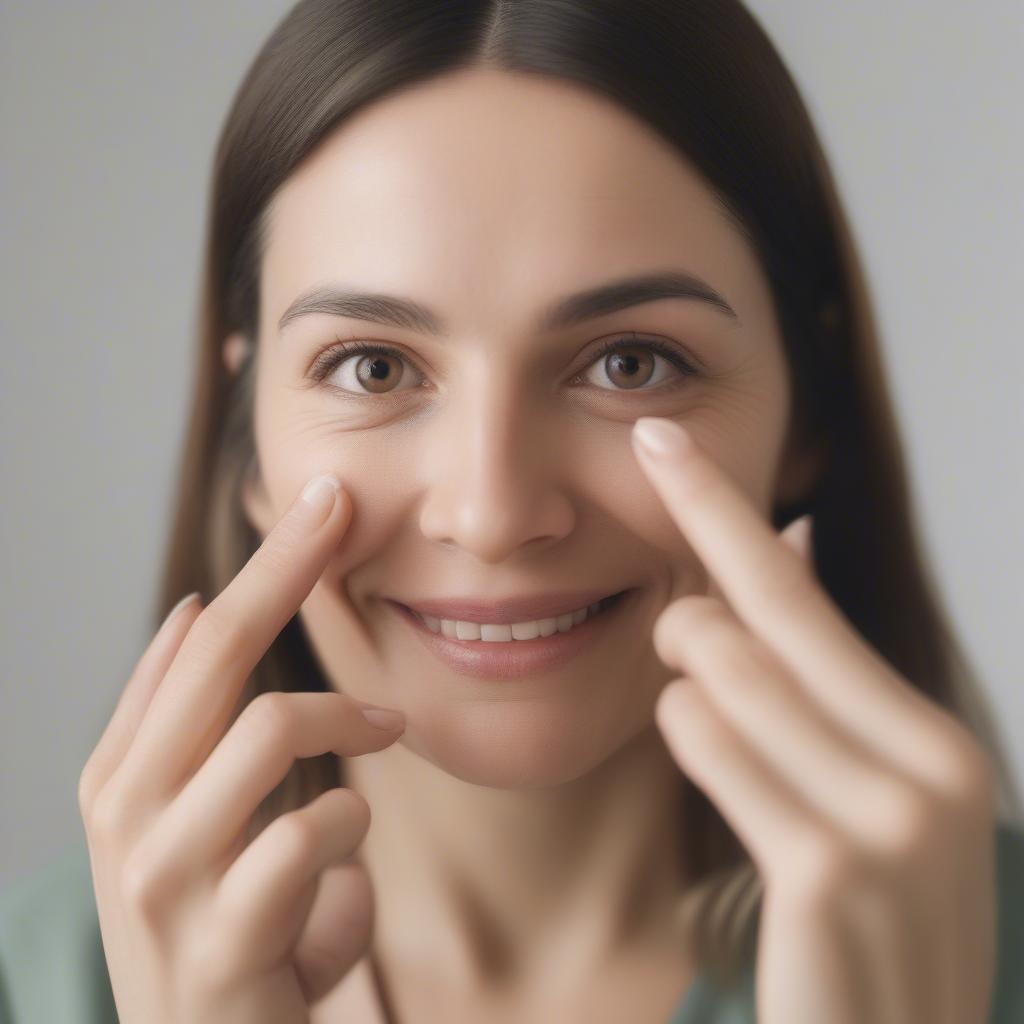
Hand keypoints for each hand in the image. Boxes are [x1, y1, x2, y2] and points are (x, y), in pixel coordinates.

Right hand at [78, 474, 405, 1023]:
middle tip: (344, 512)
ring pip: (270, 728)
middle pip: (219, 648)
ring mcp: (164, 876)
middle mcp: (127, 811)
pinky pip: (310, 834)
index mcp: (121, 772)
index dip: (266, 564)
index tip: (322, 503)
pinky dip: (351, 822)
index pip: (199, 639)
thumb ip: (185, 725)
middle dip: (288, 567)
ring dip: (347, 720)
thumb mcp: (185, 819)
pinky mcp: (220, 941)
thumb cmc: (213, 925)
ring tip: (385, 731)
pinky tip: (351, 844)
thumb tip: (193, 611)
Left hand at [631, 417, 997, 1023]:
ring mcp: (886, 818)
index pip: (796, 588)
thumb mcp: (863, 792)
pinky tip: (726, 786)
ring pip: (715, 674)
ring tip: (729, 754)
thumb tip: (791, 544)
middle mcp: (926, 762)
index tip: (659, 438)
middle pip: (751, 614)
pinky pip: (705, 737)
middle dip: (692, 619)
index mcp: (930, 737)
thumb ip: (818, 673)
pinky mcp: (827, 869)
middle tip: (689, 652)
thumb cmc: (859, 925)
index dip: (718, 505)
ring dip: (690, 700)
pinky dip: (691, 743)